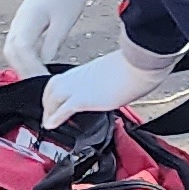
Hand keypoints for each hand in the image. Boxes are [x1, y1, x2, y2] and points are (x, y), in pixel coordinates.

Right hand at [2, 0, 92, 76]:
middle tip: (40, 87)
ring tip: (38, 80)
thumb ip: (52, 42)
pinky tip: (37, 66)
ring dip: (23, 66)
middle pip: (12, 55)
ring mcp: (18, 25)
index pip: (23, 52)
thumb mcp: (65, 20)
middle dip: (24, 72)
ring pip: (13, 52)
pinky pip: (19, 46)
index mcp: (27, 23)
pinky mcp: (24, 25)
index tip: (44, 82)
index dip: (32, 69)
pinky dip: (25, 59)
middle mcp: (17, 25)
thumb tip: (45, 62)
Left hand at [40, 42, 178, 124]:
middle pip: (53, 87)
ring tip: (49, 122)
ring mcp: (78, 87)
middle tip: (49, 113)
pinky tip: (50, 125)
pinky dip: (54, 118)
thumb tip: (120, 84)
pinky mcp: (82, 98)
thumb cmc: (137, 65)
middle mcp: (79, 76)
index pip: (66, 79)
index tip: (59, 99)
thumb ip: (112, 79)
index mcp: (88, 69)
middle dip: (48, 100)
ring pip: (52, 98)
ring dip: (49, 110)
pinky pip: (62, 110)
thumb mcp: (119, 70)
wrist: (140, 63)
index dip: (58, 90)